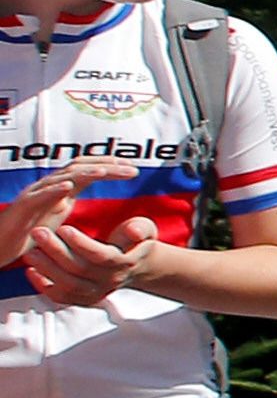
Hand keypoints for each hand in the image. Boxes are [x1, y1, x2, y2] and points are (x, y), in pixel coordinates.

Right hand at [0, 160, 138, 266]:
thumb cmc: (28, 232)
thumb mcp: (55, 216)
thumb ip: (68, 203)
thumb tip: (88, 196)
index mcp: (59, 189)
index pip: (87, 170)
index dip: (109, 166)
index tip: (133, 168)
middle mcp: (49, 187)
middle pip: (79, 168)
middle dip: (106, 165)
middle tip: (131, 168)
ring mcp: (34, 195)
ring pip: (62, 178)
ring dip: (85, 173)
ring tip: (106, 171)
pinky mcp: (22, 208)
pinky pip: (38, 196)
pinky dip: (53, 190)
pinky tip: (68, 187)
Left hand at [21, 204, 162, 307]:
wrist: (136, 265)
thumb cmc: (134, 241)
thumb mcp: (144, 229)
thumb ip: (140, 228)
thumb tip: (132, 231)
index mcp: (125, 262)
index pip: (101, 256)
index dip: (82, 244)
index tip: (64, 228)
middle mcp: (110, 281)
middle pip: (80, 270)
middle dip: (56, 251)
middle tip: (38, 232)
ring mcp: (96, 292)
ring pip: (68, 285)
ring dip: (47, 269)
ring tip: (31, 252)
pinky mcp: (83, 298)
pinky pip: (61, 297)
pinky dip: (43, 287)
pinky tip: (30, 271)